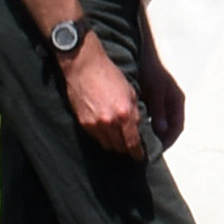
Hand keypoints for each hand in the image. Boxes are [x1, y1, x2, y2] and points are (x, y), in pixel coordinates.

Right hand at [65, 39, 148, 154]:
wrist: (84, 66)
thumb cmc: (110, 75)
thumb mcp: (131, 92)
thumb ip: (135, 112)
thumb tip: (139, 129)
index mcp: (125, 114)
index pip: (133, 143)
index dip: (138, 153)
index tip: (140, 157)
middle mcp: (110, 122)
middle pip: (120, 147)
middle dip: (127, 150)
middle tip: (131, 150)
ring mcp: (95, 124)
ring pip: (107, 145)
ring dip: (114, 146)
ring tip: (119, 142)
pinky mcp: (83, 123)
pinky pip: (95, 138)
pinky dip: (102, 139)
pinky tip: (106, 134)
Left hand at [139, 55, 185, 143]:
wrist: (141, 56)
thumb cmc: (151, 71)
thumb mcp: (156, 91)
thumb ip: (159, 110)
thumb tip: (162, 130)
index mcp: (177, 102)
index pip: (177, 127)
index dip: (169, 140)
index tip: (158, 150)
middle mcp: (171, 105)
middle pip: (168, 129)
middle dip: (159, 141)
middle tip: (147, 151)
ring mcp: (162, 104)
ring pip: (159, 125)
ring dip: (151, 134)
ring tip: (140, 144)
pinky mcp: (151, 103)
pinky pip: (151, 119)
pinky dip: (145, 126)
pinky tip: (134, 131)